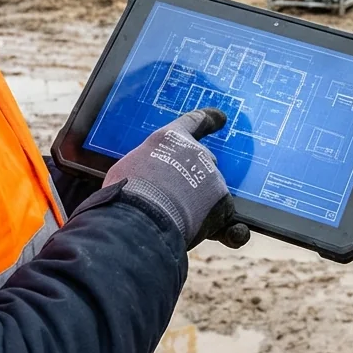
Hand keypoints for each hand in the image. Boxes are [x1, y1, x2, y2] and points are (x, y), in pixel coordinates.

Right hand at [103, 108, 250, 250]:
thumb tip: (153, 185)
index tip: (221, 117)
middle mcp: (195, 152)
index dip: (209, 119)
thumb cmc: (125, 194)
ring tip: (176, 222)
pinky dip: (227, 228)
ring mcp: (211, 176)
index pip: (193, 123)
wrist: (140, 216)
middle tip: (173, 200)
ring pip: (212, 192)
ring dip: (200, 207)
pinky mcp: (222, 202)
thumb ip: (148, 170)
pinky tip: (217, 235)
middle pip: (204, 163)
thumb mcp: (128, 170)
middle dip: (195, 180)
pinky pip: (227, 216)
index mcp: (169, 138)